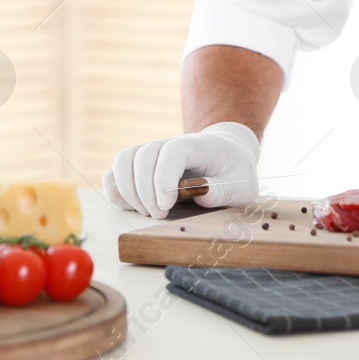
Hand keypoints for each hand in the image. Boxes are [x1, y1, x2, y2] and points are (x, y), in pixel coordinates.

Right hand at [102, 122, 259, 218]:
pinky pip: (116, 170)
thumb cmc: (233, 170)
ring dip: (128, 189)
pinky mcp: (140, 165)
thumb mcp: (242, 183)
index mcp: (197, 145)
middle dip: (145, 190)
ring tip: (146, 212)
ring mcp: (152, 152)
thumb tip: (202, 193)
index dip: (163, 178)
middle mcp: (169, 143)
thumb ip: (224, 189)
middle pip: (143, 155)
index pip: (172, 152)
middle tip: (158, 216)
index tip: (165, 206)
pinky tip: (130, 205)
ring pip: (124, 159)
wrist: (225, 153)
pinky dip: (115, 188)